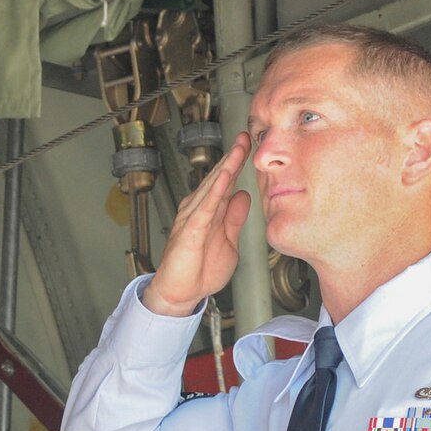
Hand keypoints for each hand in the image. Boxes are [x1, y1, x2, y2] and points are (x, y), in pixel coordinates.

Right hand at [143, 131, 251, 316]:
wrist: (180, 293)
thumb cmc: (199, 270)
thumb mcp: (229, 241)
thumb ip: (234, 218)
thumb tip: (244, 196)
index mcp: (210, 211)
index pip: (226, 182)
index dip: (237, 163)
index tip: (250, 145)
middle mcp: (200, 210)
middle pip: (219, 178)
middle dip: (233, 156)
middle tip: (247, 136)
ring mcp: (193, 218)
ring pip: (212, 186)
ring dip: (226, 167)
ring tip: (239, 149)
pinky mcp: (190, 231)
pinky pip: (204, 207)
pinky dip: (215, 191)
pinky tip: (224, 178)